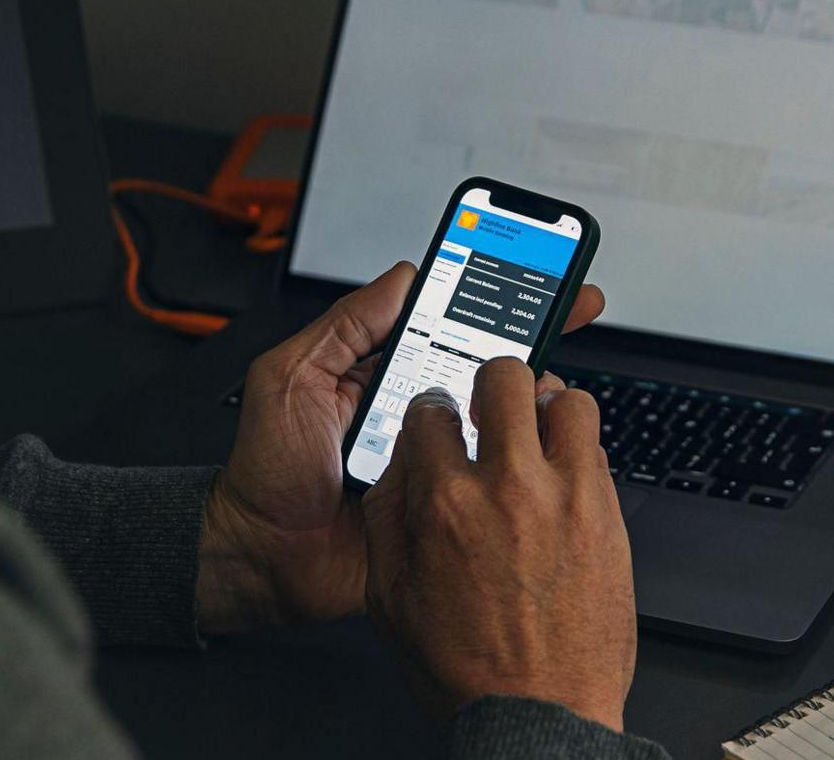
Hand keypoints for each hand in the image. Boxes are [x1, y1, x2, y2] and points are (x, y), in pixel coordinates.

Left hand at [197, 263, 604, 634]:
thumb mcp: (291, 378)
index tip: (532, 273)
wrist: (261, 560)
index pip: (446, 324)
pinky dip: (516, 464)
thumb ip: (344, 326)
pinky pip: (487, 481)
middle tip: (573, 308)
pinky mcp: (444, 506)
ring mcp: (434, 458)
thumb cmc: (265, 472)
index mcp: (384, 375)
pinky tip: (540, 447)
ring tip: (548, 384)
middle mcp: (415, 412)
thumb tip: (402, 277)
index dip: (489, 298)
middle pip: (484, 368)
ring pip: (497, 421)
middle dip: (531, 337)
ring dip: (529, 401)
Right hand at [362, 358, 636, 731]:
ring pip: (569, 399)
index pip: (433, 409)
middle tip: (492, 409)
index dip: (433, 412)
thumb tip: (402, 467)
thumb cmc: (468, 669)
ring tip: (538, 436)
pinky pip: (599, 450)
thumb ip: (389, 518)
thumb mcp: (390, 597)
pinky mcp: (609, 517)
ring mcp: (568, 498)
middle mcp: (509, 488)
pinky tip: (563, 478)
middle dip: (492, 385)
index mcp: (446, 504)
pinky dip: (579, 453)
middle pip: (505, 377)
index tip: (441, 422)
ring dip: (549, 411)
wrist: (539, 716)